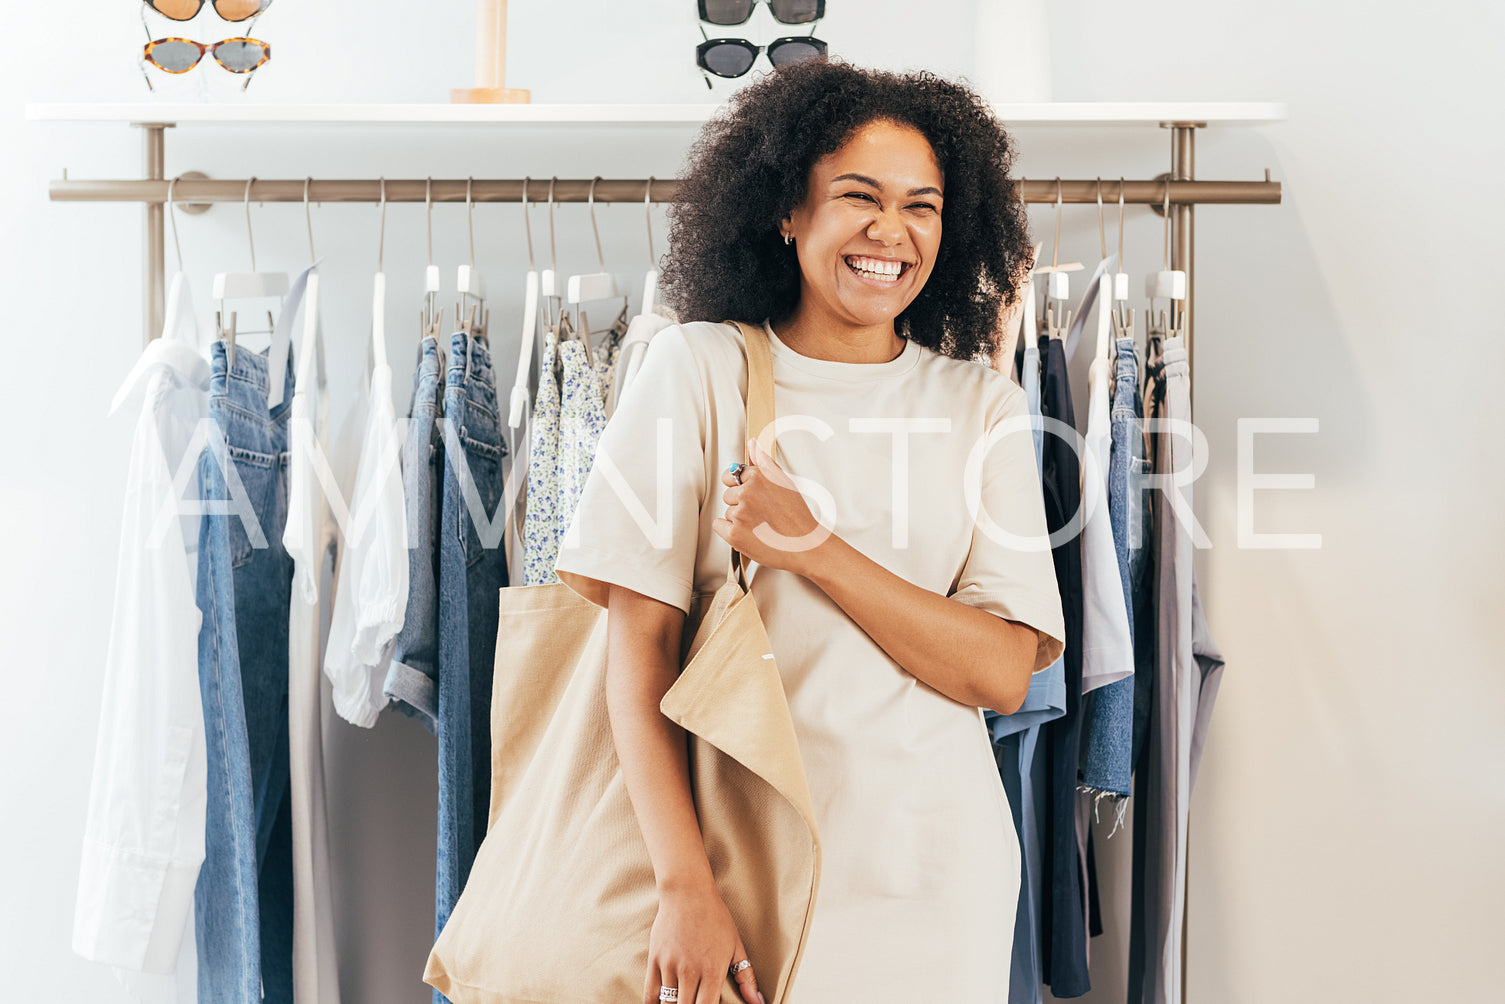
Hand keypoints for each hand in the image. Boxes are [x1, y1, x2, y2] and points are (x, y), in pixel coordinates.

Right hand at [643, 884, 764, 1003]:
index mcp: (713, 970)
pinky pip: (650, 993)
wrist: (688, 893)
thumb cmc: (715, 917)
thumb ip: (746, 976)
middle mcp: (690, 971)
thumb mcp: (736, 945)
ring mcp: (670, 966)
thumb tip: (758, 1002)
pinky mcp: (655, 960)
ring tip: (681, 1003)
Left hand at [712, 438, 831, 574]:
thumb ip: (765, 462)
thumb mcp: (784, 481)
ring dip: (738, 518)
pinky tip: (748, 533)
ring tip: (760, 525)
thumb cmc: (797, 516)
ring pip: (727, 511)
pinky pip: (719, 526)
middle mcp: (747, 493)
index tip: (751, 495)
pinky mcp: (734, 534)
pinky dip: (729, 531)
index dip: (741, 486)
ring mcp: (739, 514)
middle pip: (728, 494)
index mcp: (759, 477)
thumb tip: (753, 443)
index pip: (733, 474)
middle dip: (740, 503)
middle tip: (761, 513)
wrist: (805, 545)